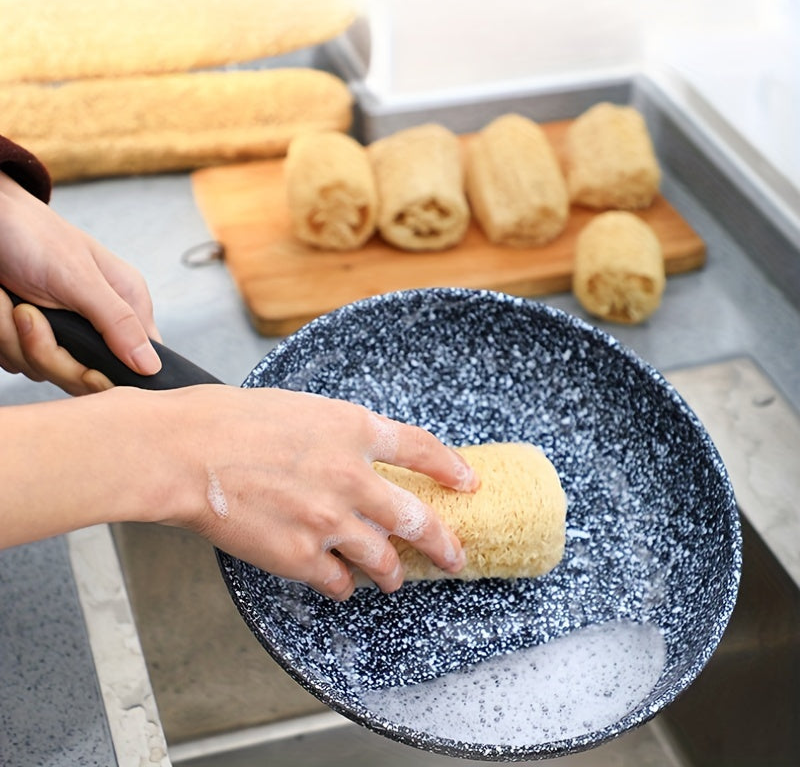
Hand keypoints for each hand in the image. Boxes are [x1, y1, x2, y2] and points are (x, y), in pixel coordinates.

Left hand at [0, 170, 160, 393]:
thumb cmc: (32, 234)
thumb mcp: (80, 278)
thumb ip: (118, 322)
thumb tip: (153, 367)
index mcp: (127, 306)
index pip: (138, 363)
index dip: (111, 373)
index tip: (85, 368)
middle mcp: (99, 324)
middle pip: (84, 376)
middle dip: (47, 351)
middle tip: (27, 313)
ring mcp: (65, 332)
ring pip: (44, 370)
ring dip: (15, 340)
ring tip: (11, 302)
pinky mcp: (32, 336)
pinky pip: (18, 360)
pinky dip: (2, 336)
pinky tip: (1, 305)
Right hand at [161, 388, 478, 600]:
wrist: (184, 451)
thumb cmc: (230, 420)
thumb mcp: (301, 409)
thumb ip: (338, 434)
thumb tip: (357, 455)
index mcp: (353, 429)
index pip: (422, 448)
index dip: (451, 467)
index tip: (467, 482)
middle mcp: (352, 476)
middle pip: (417, 518)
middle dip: (443, 543)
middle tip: (455, 555)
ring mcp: (329, 519)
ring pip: (383, 560)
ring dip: (392, 573)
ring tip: (394, 579)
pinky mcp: (301, 555)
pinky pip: (339, 581)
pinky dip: (344, 585)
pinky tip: (342, 585)